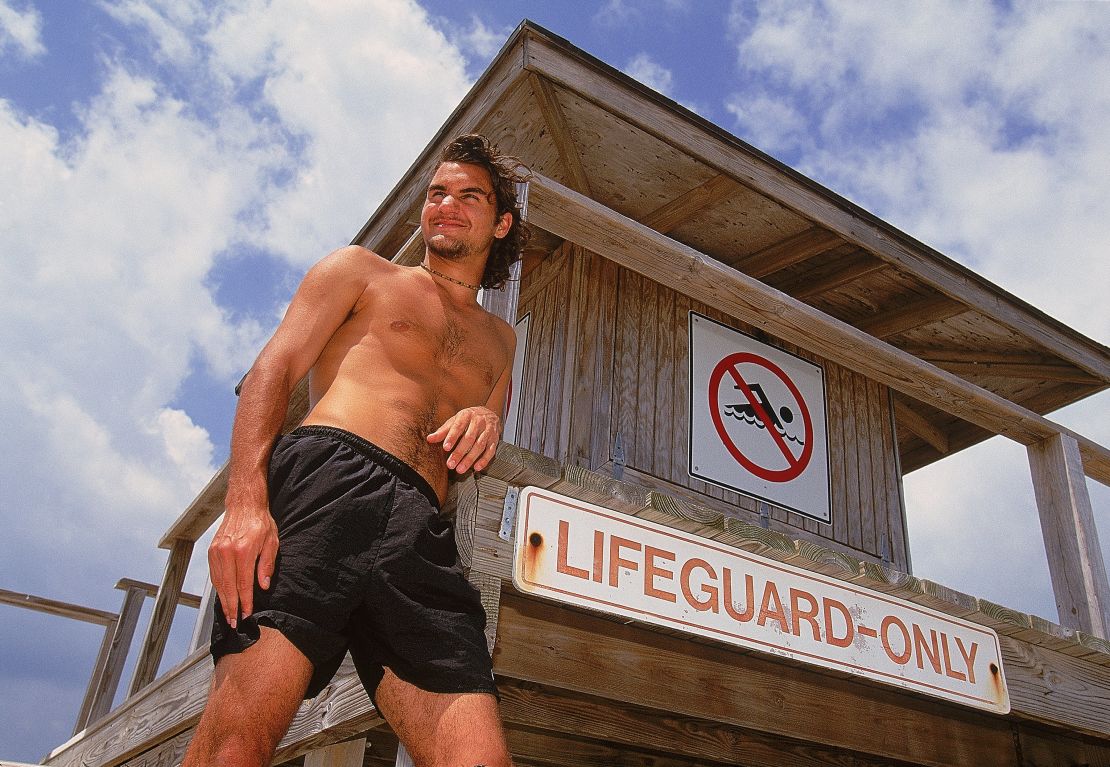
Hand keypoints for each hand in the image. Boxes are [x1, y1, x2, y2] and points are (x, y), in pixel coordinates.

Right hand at [207, 504, 278, 628]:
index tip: (246, 614)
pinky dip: (218, 588)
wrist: (244, 505)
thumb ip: (266, 565)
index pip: (243, 583)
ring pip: (218, 583)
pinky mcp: (211, 551)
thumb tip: (263, 586)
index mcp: (243, 551)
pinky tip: (223, 597)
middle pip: (228, 587)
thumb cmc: (260, 523)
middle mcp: (226, 552)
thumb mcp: (271, 542)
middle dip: (231, 607)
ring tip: (228, 614)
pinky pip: (214, 575)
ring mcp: (216, 551)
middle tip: (234, 622)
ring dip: (223, 600)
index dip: (245, 601)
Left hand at [427, 406, 500, 473]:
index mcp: (466, 415)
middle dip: (459, 452)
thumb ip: (443, 431)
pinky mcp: (495, 439)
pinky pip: (490, 451)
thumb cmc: (469, 418)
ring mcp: (488, 430)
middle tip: (451, 464)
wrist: (489, 413)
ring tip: (460, 469)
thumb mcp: (455, 420)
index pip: (458, 426)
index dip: (452, 437)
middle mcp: (479, 421)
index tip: (445, 448)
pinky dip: (484, 460)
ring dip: (470, 459)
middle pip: (469, 438)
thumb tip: (429, 439)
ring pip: (480, 446)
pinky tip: (477, 467)